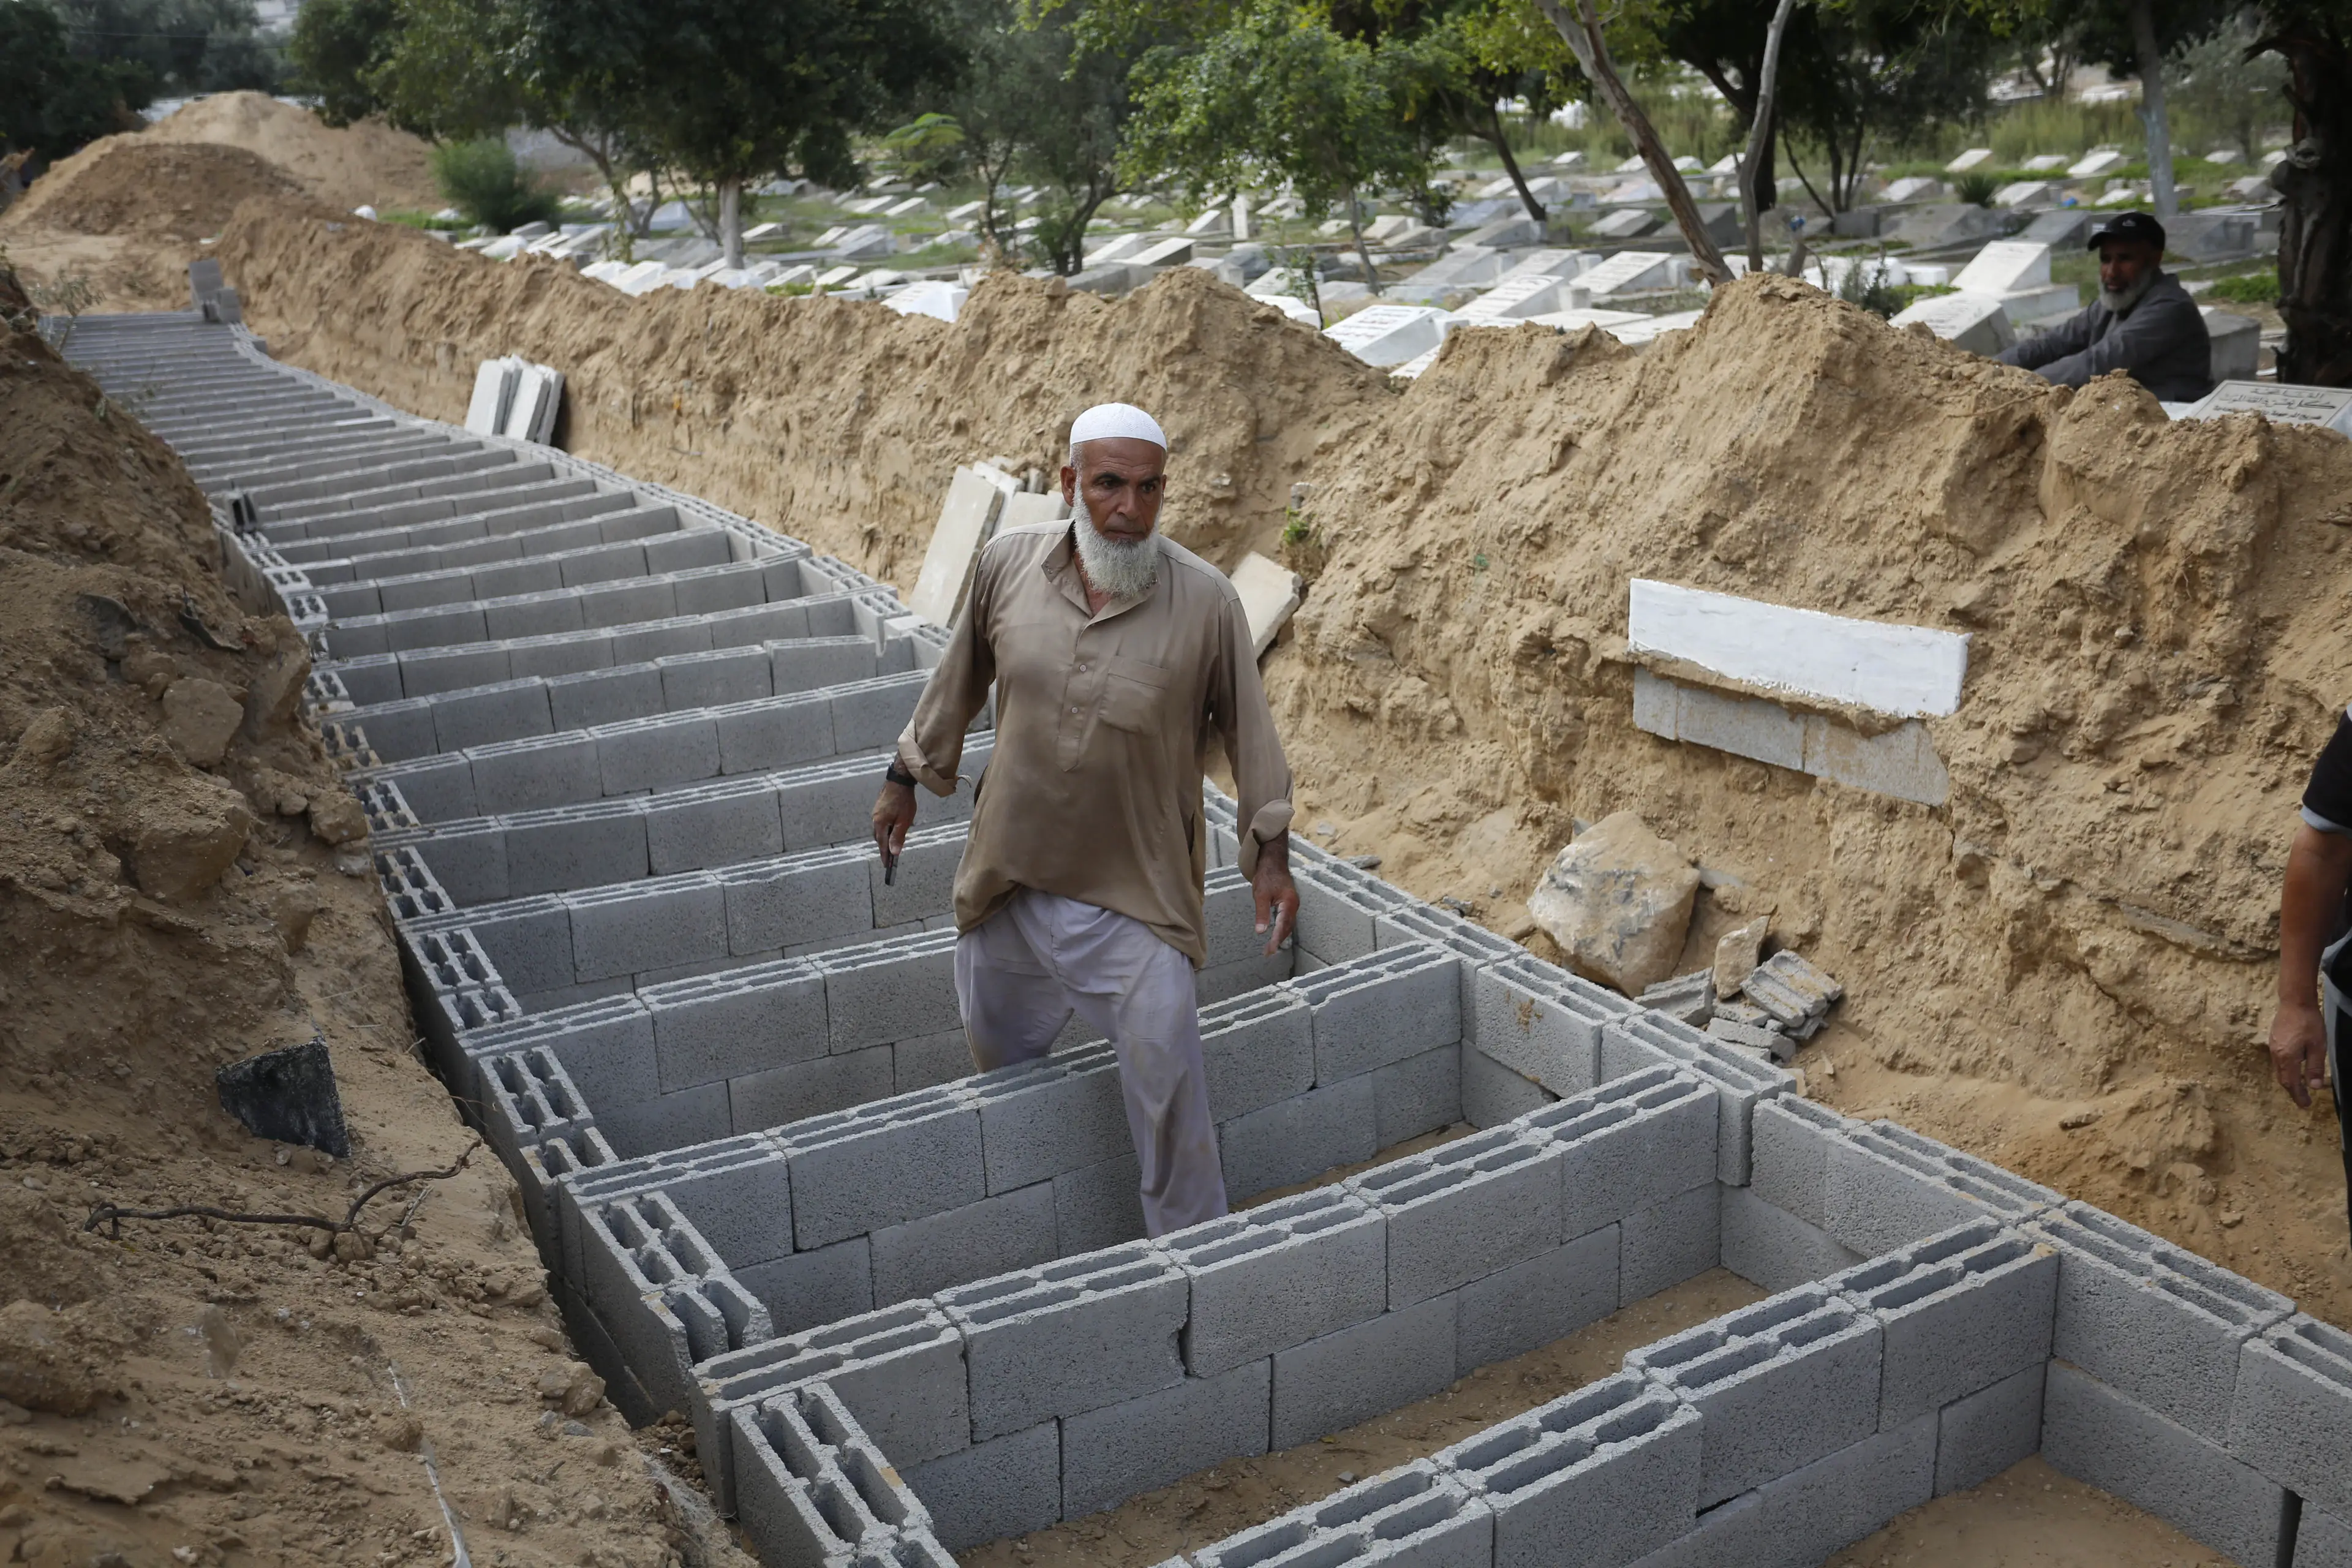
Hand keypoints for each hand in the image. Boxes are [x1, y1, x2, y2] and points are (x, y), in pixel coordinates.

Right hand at [872, 779, 915, 863]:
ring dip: (885, 838)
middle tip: (889, 858)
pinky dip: (886, 829)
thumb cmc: (903, 800)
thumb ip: (898, 837)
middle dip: (884, 848)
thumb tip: (894, 852)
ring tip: (891, 845)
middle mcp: (875, 819)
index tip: (887, 866)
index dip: (885, 855)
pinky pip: (881, 823)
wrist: (899, 780)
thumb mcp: (904, 821)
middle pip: (879, 838)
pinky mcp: (879, 808)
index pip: (882, 844)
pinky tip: (892, 829)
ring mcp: (876, 813)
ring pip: (880, 830)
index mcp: (879, 824)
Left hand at [1251, 833, 1298, 957]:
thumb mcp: (1261, 895)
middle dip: (1278, 941)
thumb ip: (1262, 913)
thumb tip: (1261, 931)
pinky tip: (1276, 933)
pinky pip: (1287, 919)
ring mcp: (1293, 904)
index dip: (1276, 939)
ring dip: (1280, 936)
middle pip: (1287, 928)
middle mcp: (1293, 905)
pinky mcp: (1289, 903)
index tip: (1270, 950)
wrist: (1273, 861)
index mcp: (1288, 903)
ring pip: (1288, 925)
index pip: (1283, 926)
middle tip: (1268, 953)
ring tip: (1271, 947)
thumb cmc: (1267, 875)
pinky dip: (1282, 928)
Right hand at [2267, 999, 2329, 1109]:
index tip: (2306, 1105)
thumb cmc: (2309, 1024)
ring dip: (2289, 1081)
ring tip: (2299, 1086)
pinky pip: (2278, 1062)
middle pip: (2283, 1078)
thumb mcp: (2317, 1046)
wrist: (2294, 1002)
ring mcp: (2273, 1047)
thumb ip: (2314, 1067)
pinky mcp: (2274, 1041)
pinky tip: (2293, 1068)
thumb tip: (2314, 1086)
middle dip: (2293, 1091)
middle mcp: (2277, 1055)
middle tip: (2303, 1099)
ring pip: (2279, 1070)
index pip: (2292, 1083)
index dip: (2299, 1096)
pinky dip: (2285, 1070)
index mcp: (2287, 1058)